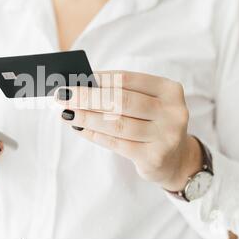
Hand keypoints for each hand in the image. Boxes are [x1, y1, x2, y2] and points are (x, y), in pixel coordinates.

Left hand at [55, 70, 201, 191]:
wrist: (176, 160)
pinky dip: (94, 135)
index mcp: (169, 90)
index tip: (74, 78)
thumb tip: (81, 87)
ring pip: (117, 124)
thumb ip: (120, 94)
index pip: (127, 79)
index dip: (98, 78)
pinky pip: (117, 144)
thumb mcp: (146, 104)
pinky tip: (79, 129)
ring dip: (86, 117)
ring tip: (66, 113)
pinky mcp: (154, 157)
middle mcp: (171, 112)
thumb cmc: (153, 124)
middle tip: (62, 95)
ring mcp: (165, 136)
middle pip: (121, 101)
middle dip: (86, 97)